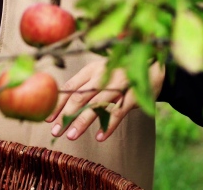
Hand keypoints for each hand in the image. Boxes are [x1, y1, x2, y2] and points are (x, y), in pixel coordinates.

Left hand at [46, 59, 164, 141]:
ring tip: (71, 135)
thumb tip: (61, 102)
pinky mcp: (133, 95)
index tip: (47, 119)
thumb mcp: (102, 71)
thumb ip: (85, 83)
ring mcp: (118, 85)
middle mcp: (103, 75)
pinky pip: (119, 112)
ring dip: (82, 121)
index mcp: (92, 69)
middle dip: (66, 115)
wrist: (155, 65)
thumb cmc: (122, 71)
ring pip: (97, 105)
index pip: (70, 87)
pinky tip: (100, 137)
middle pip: (80, 96)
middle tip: (55, 131)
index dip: (58, 104)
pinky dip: (109, 125)